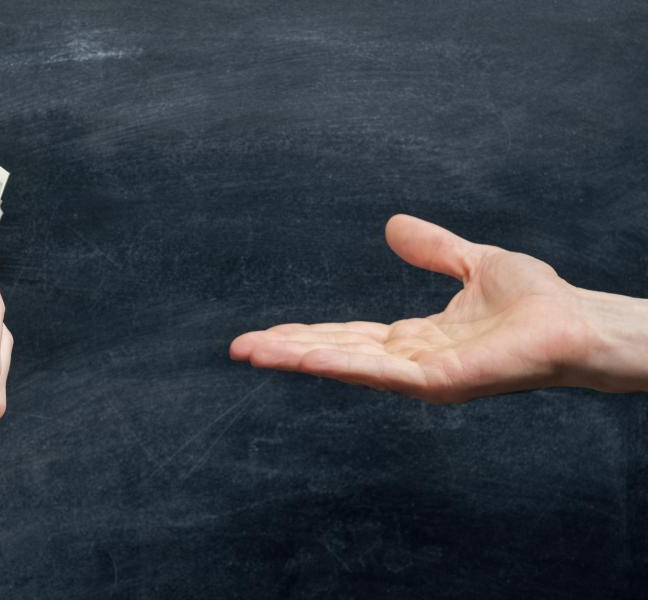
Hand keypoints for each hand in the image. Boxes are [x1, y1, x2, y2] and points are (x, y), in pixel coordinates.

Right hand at [230, 215, 611, 402]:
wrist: (578, 322)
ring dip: (297, 358)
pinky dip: (337, 363)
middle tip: (240, 348)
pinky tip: (301, 356)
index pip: (348, 335)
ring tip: (252, 352)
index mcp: (414, 339)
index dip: (308, 331)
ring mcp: (422, 376)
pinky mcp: (438, 382)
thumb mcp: (470, 262)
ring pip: (347, 364)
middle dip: (287, 350)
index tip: (268, 331)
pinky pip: (379, 372)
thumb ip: (432, 249)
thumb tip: (391, 226)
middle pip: (337, 353)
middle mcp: (411, 362)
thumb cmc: (536, 302)